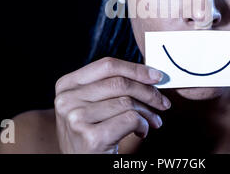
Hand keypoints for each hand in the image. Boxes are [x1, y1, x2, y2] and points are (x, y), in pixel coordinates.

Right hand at [54, 57, 170, 152]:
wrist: (82, 167)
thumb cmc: (92, 134)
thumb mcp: (92, 105)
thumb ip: (111, 86)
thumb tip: (150, 74)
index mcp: (66, 85)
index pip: (107, 66)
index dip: (136, 69)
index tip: (156, 76)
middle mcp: (66, 100)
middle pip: (119, 83)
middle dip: (148, 92)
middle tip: (163, 103)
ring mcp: (77, 118)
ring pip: (127, 102)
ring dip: (147, 112)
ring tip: (153, 122)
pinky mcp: (92, 138)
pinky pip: (130, 119)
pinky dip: (143, 125)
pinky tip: (141, 133)